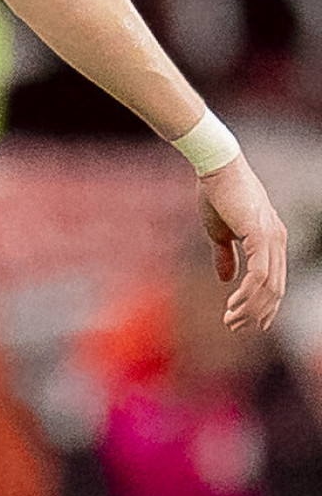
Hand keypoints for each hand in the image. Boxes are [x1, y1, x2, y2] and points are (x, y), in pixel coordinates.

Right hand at [198, 153, 287, 332]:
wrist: (216, 168)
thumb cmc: (216, 195)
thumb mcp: (219, 232)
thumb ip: (225, 256)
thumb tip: (226, 280)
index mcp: (272, 239)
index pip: (275, 281)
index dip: (262, 305)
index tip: (243, 321)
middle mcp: (278, 240)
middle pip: (276, 289)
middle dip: (257, 313)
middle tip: (235, 327)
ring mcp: (272, 238)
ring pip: (270, 287)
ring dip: (251, 309)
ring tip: (231, 320)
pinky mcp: (261, 236)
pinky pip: (259, 275)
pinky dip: (248, 294)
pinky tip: (233, 304)